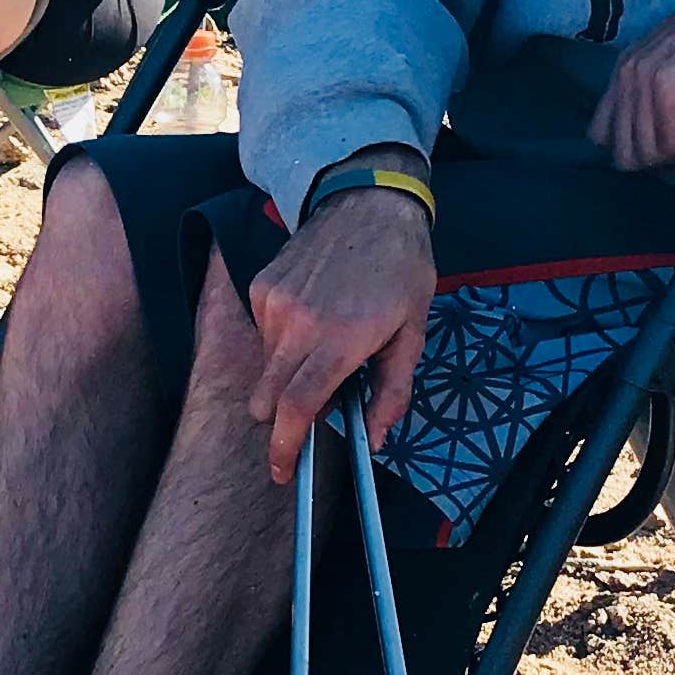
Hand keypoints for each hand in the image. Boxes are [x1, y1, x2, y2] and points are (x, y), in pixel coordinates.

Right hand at [247, 187, 435, 487]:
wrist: (369, 202)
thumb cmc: (401, 268)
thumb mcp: (413, 332)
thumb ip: (392, 391)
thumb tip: (373, 439)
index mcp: (340, 340)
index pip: (297, 408)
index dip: (286, 448)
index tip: (283, 472)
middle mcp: (297, 324)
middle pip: (268, 399)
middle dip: (281, 420)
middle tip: (309, 415)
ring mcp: (273, 303)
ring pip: (266, 369)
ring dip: (287, 375)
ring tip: (325, 347)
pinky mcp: (261, 287)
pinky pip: (264, 334)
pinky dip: (283, 341)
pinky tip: (313, 316)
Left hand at [588, 0, 674, 171]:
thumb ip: (665, 109)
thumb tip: (672, 160)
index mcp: (625, 69)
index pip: (602, 136)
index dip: (639, 151)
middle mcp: (626, 71)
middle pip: (624, 153)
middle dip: (663, 155)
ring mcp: (644, 76)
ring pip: (649, 151)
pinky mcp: (668, 83)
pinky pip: (673, 139)